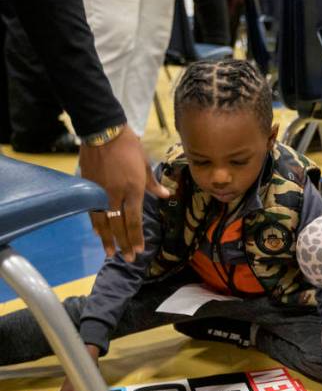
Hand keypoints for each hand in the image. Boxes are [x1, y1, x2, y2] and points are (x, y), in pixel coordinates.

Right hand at [79, 126, 169, 262]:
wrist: (102, 131)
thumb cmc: (128, 146)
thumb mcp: (145, 163)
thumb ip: (152, 183)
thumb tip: (165, 195)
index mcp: (133, 189)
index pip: (134, 220)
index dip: (136, 236)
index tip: (139, 250)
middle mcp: (116, 194)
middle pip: (119, 225)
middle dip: (124, 243)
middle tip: (128, 259)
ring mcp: (99, 192)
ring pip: (102, 221)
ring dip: (107, 239)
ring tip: (110, 253)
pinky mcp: (87, 188)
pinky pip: (91, 211)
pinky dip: (95, 224)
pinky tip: (98, 233)